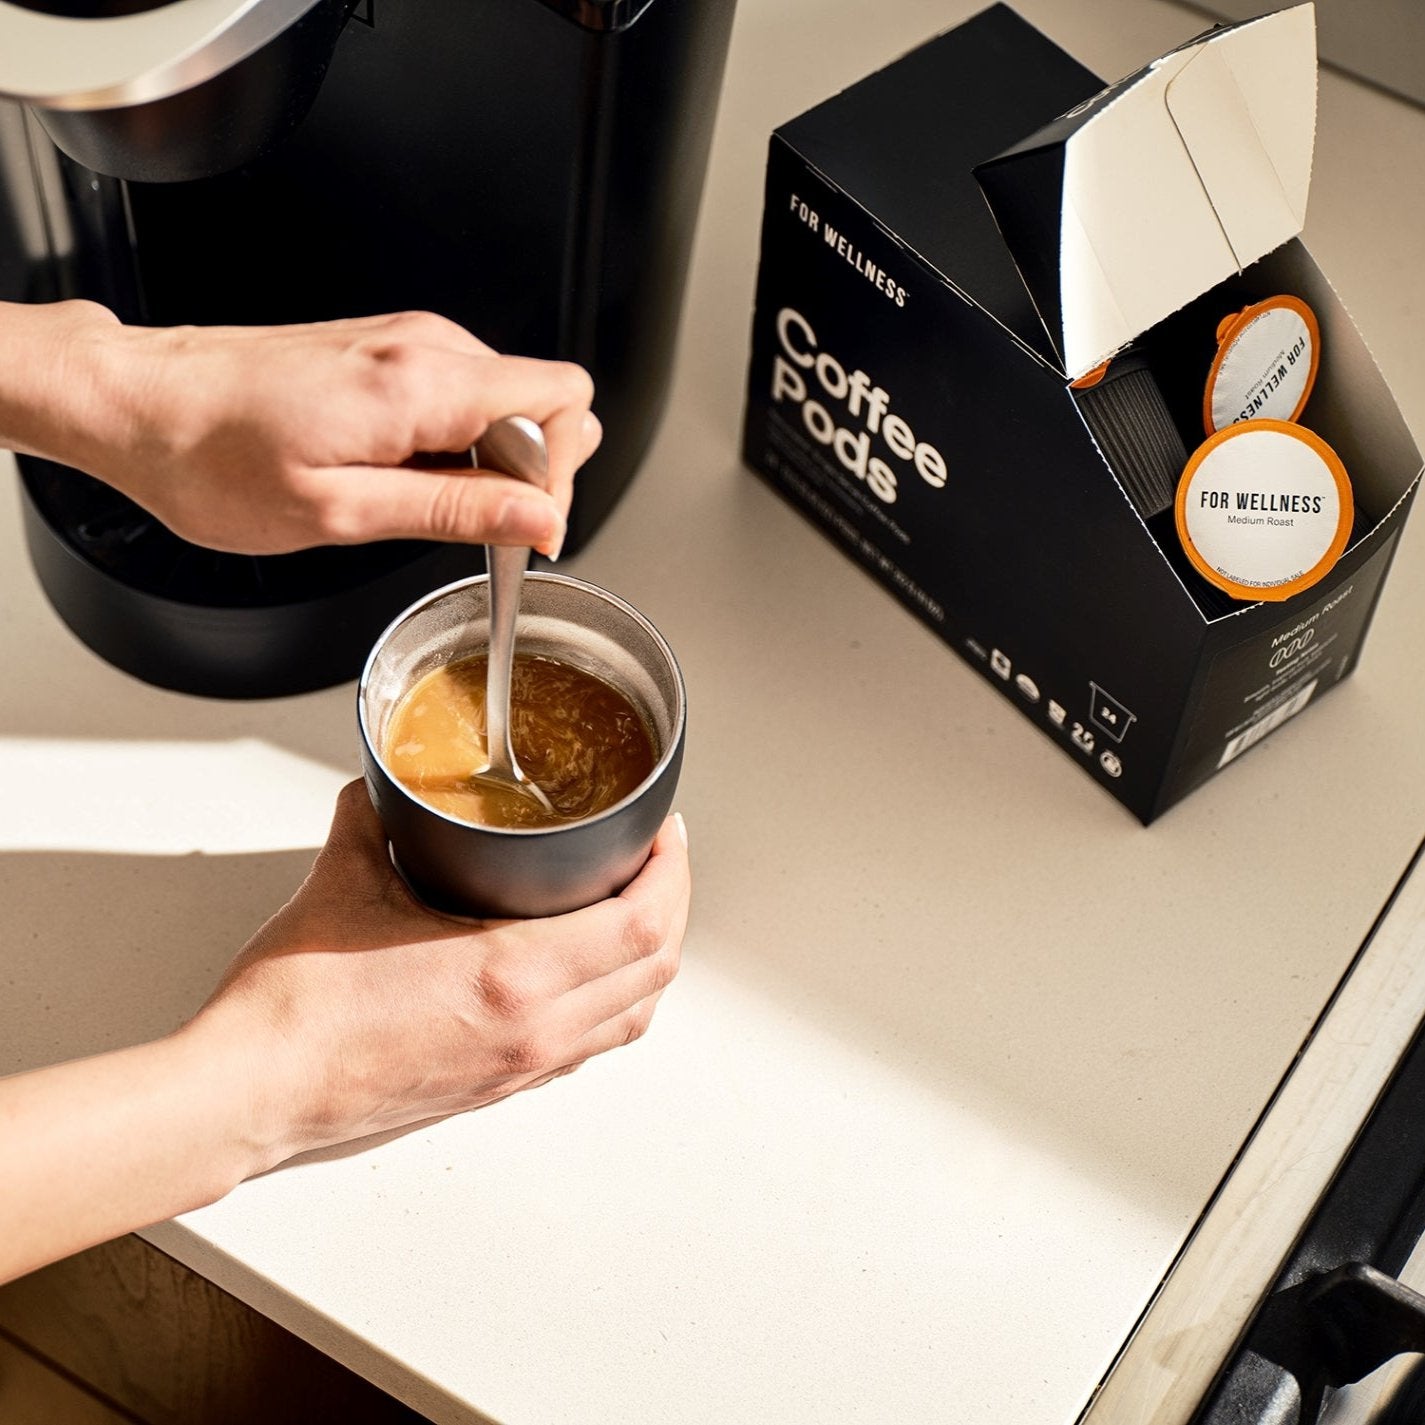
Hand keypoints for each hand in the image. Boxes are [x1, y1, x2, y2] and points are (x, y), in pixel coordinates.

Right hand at [0, 782, 687, 1283]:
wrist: (253, 1094)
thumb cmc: (294, 1010)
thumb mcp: (343, 883)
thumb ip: (373, 819)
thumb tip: (383, 788)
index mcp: (511, 978)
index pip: (644, 924)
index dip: (672, 872)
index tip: (666, 833)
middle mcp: (532, 1031)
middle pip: (657, 968)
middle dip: (672, 903)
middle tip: (656, 857)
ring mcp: (521, 1067)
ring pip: (632, 1014)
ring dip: (650, 958)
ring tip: (635, 907)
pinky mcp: (499, 1088)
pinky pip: (589, 1043)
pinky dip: (612, 1000)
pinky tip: (587, 969)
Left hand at [3, 301, 600, 557]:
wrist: (136, 403)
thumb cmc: (212, 459)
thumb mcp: (340, 512)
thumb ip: (454, 510)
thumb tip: (539, 519)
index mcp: (420, 382)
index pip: (565, 403)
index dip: (561, 476)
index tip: (523, 530)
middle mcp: (424, 346)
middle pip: (547, 402)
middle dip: (531, 475)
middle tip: (472, 526)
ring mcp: (406, 342)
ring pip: (507, 404)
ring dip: (488, 465)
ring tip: (416, 501)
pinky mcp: (387, 351)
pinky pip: (463, 398)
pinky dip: (454, 447)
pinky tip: (399, 476)